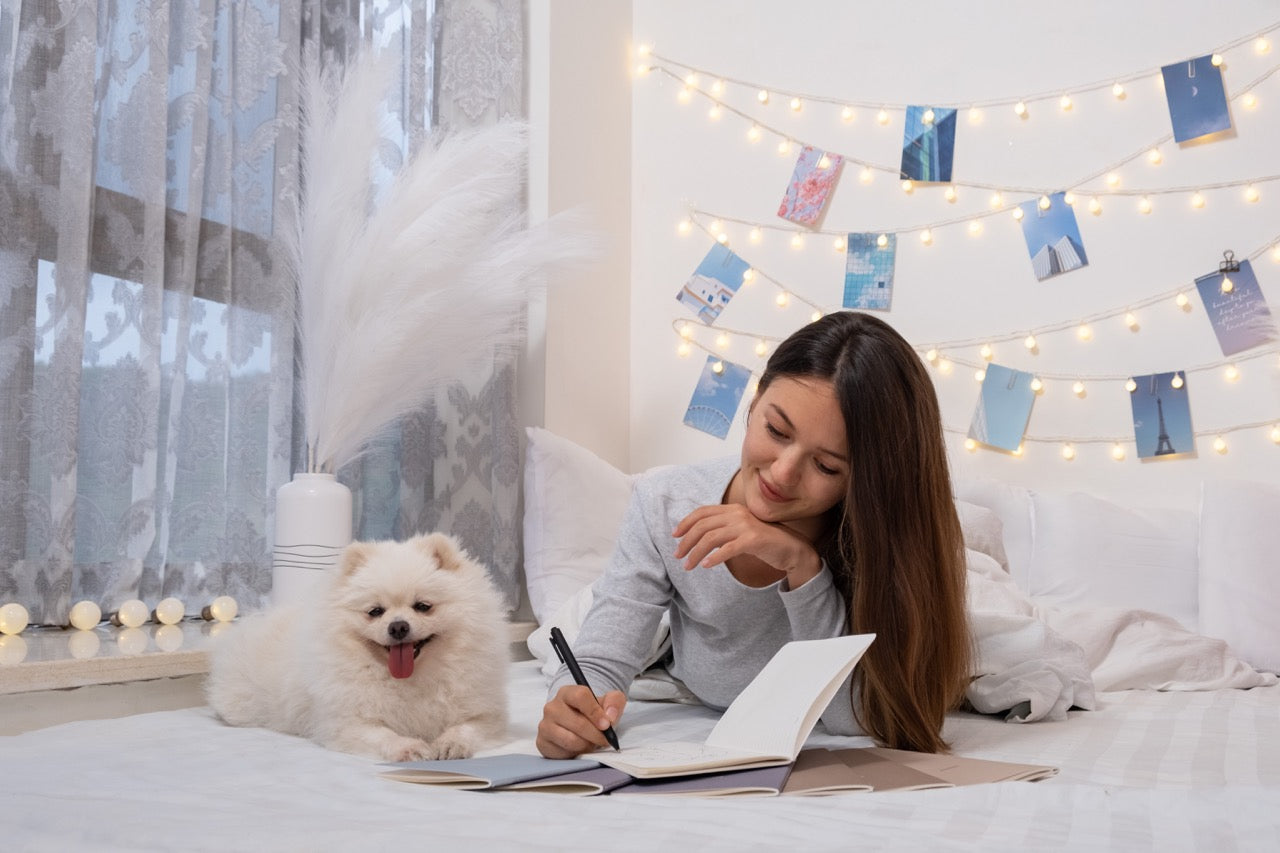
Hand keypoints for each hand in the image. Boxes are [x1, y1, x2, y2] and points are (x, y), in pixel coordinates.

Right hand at [536, 685, 626, 758]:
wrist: (578, 728)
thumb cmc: (592, 714)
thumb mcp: (608, 702)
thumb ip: (615, 702)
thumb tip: (610, 716)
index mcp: (567, 693)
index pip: (580, 696)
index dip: (595, 712)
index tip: (606, 725)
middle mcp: (552, 707)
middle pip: (578, 722)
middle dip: (596, 735)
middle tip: (605, 740)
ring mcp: (545, 725)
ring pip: (571, 740)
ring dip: (586, 745)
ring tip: (591, 742)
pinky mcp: (542, 742)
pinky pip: (563, 752)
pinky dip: (575, 753)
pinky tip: (578, 748)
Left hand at [673, 503, 821, 585]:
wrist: (792, 549)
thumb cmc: (764, 541)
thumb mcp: (741, 530)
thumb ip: (723, 529)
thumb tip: (698, 536)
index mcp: (733, 509)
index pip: (702, 512)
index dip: (686, 522)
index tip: (675, 535)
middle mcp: (738, 514)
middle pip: (703, 526)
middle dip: (687, 541)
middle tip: (678, 555)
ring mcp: (746, 526)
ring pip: (711, 538)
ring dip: (696, 553)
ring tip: (688, 566)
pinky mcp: (753, 540)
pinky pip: (727, 549)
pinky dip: (714, 557)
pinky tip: (706, 565)